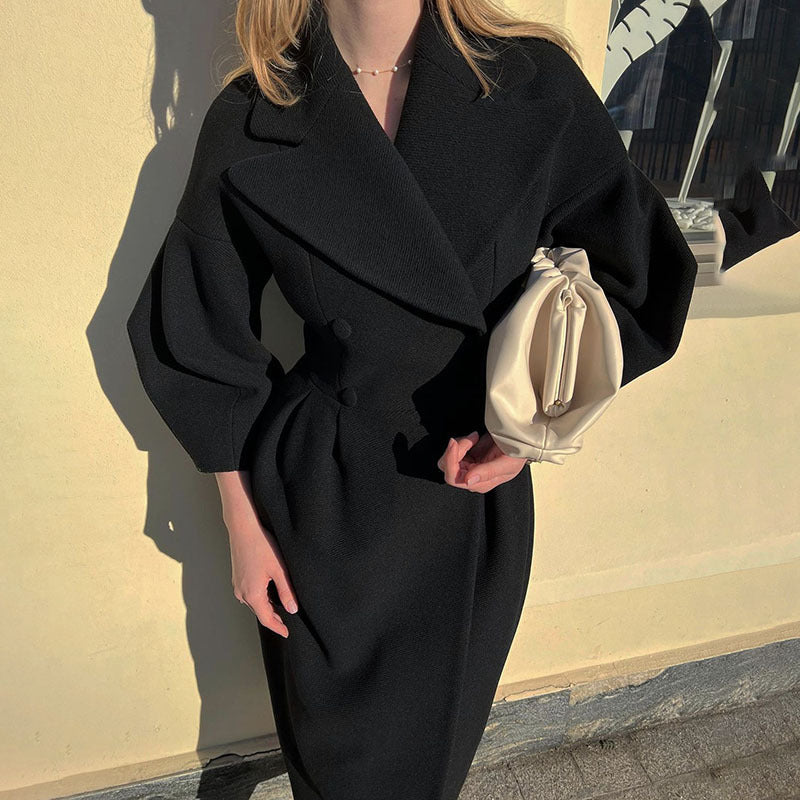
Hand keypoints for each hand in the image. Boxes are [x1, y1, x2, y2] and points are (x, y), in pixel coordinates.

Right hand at [226, 512, 298, 637]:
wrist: (243, 528)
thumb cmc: (262, 546)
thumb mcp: (279, 570)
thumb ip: (286, 591)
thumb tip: (292, 610)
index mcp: (252, 593)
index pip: (266, 619)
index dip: (277, 627)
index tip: (287, 633)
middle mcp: (241, 592)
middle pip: (259, 612)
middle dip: (272, 618)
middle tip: (286, 623)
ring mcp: (237, 585)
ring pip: (254, 603)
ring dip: (266, 608)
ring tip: (281, 609)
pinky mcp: (237, 577)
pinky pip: (249, 594)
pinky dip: (260, 598)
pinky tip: (269, 593)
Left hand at [437, 430, 529, 492]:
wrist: (522, 444)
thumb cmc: (517, 457)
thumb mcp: (506, 464)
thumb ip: (487, 472)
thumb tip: (468, 481)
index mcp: (479, 483)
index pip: (453, 478)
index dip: (451, 460)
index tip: (455, 443)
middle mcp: (471, 477)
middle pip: (447, 467)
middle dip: (456, 450)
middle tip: (471, 439)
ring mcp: (468, 466)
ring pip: (448, 458)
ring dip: (459, 444)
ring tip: (475, 437)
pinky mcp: (467, 456)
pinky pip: (454, 450)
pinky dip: (462, 441)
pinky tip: (475, 438)